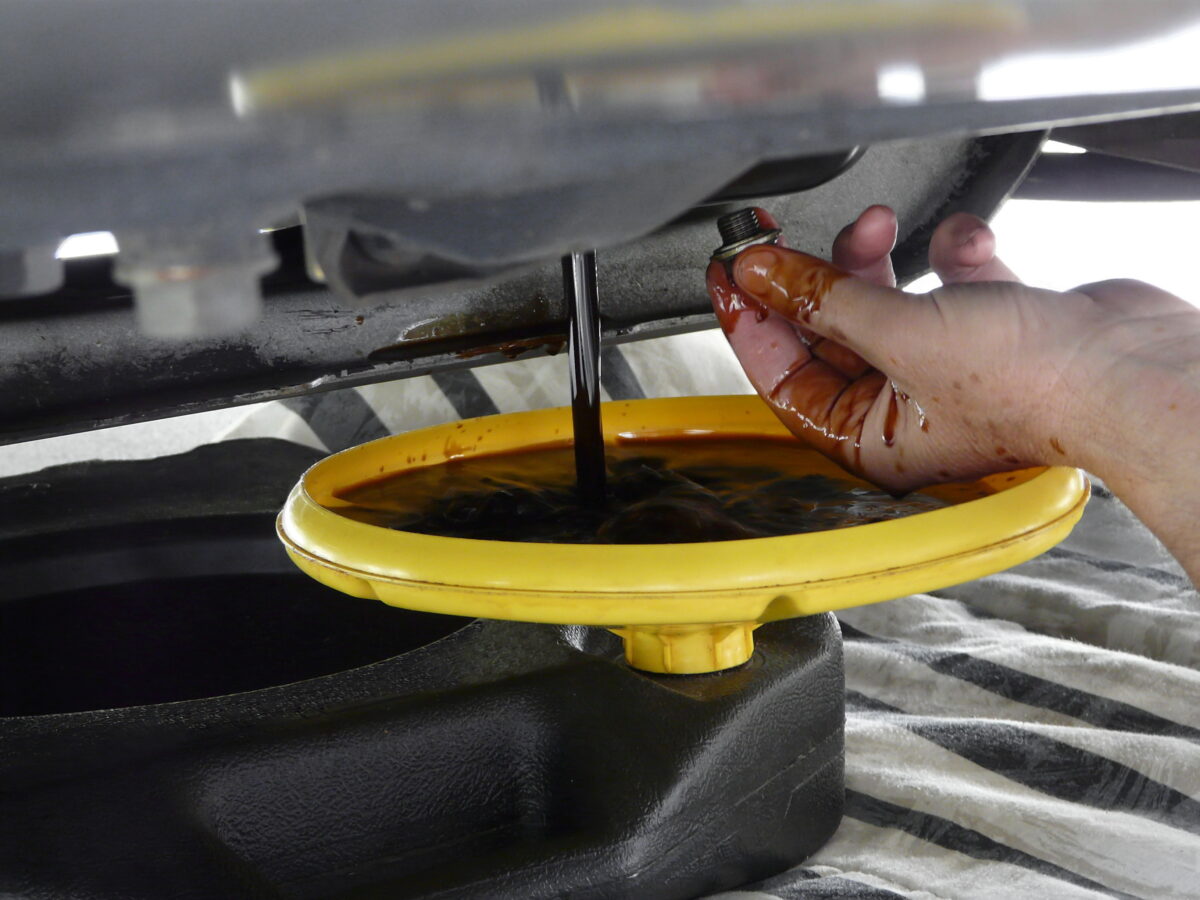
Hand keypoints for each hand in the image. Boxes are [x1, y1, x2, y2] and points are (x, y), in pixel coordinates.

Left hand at [705, 206, 1199, 498]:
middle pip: (827, 334)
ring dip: (872, 257)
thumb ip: (821, 301)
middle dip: (813, 279)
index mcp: (869, 439)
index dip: (750, 323)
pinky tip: (964, 245)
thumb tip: (758, 276)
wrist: (1130, 366)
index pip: (782, 378)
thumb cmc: (1031, 387)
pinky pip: (943, 281)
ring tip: (874, 226)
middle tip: (780, 239)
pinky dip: (948, 253)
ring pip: (881, 301)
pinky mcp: (987, 328)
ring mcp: (946, 368)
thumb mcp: (899, 335)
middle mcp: (903, 410)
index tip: (729, 274)